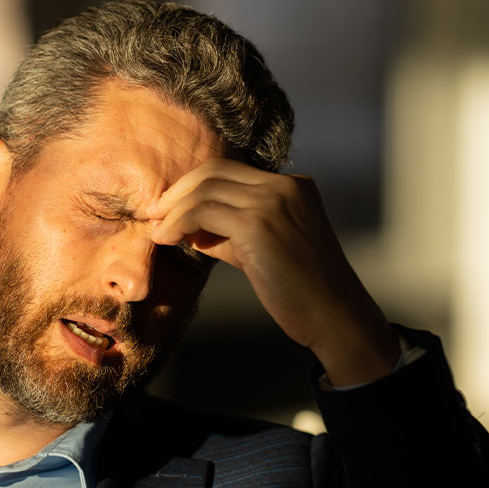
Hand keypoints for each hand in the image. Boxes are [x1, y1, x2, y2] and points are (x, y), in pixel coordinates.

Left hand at [148, 159, 398, 385]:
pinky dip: (178, 223)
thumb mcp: (262, 251)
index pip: (230, 172)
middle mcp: (285, 186)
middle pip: (214, 171)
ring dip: (173, 210)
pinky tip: (167, 240)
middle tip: (153, 214)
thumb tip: (188, 230)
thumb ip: (229, 235)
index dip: (194, 187)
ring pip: (204, 189)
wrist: (334, 316)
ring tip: (158, 233)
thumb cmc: (301, 291)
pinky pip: (202, 212)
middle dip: (177, 191)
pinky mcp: (259, 223)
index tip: (169, 209)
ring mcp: (273, 201)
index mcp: (294, 186)